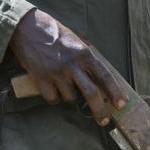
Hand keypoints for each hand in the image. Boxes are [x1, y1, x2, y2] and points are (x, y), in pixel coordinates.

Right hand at [10, 9, 126, 125]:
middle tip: (104, 121)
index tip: (121, 105)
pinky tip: (51, 87)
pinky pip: (53, 99)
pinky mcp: (41, 79)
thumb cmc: (56, 36)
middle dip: (100, 110)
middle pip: (91, 93)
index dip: (115, 92)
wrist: (28, 28)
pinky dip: (54, 98)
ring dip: (70, 97)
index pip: (104, 76)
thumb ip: (88, 61)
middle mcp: (72, 65)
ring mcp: (56, 73)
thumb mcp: (77, 43)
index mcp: (85, 54)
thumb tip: (102, 82)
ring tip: (63, 84)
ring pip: (70, 98)